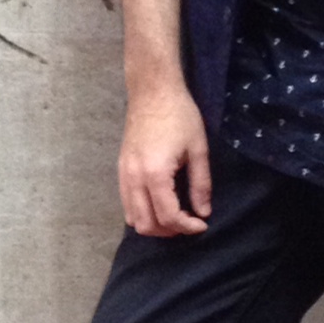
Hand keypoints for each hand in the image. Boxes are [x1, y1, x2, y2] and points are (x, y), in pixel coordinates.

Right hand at [119, 82, 211, 236]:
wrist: (152, 91)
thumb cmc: (179, 116)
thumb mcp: (198, 149)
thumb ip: (200, 184)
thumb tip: (203, 212)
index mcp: (155, 174)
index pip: (168, 217)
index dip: (187, 227)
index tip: (202, 224)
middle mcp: (134, 179)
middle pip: (146, 224)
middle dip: (169, 231)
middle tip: (189, 223)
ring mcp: (123, 175)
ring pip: (132, 218)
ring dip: (154, 225)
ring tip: (175, 217)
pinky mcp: (120, 169)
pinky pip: (126, 204)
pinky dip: (142, 213)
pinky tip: (159, 205)